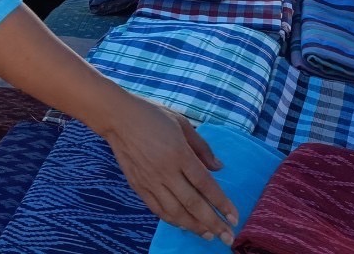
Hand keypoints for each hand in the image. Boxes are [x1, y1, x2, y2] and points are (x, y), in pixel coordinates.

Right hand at [97, 95, 238, 243]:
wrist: (118, 117)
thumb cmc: (152, 115)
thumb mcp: (182, 123)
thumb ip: (202, 147)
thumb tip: (218, 167)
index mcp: (179, 153)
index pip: (205, 184)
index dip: (221, 203)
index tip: (234, 217)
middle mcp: (166, 171)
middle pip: (193, 204)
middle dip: (213, 223)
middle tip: (227, 237)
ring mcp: (150, 181)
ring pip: (175, 212)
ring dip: (194, 226)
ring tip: (208, 235)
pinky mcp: (138, 186)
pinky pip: (157, 209)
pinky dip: (172, 220)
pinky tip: (183, 225)